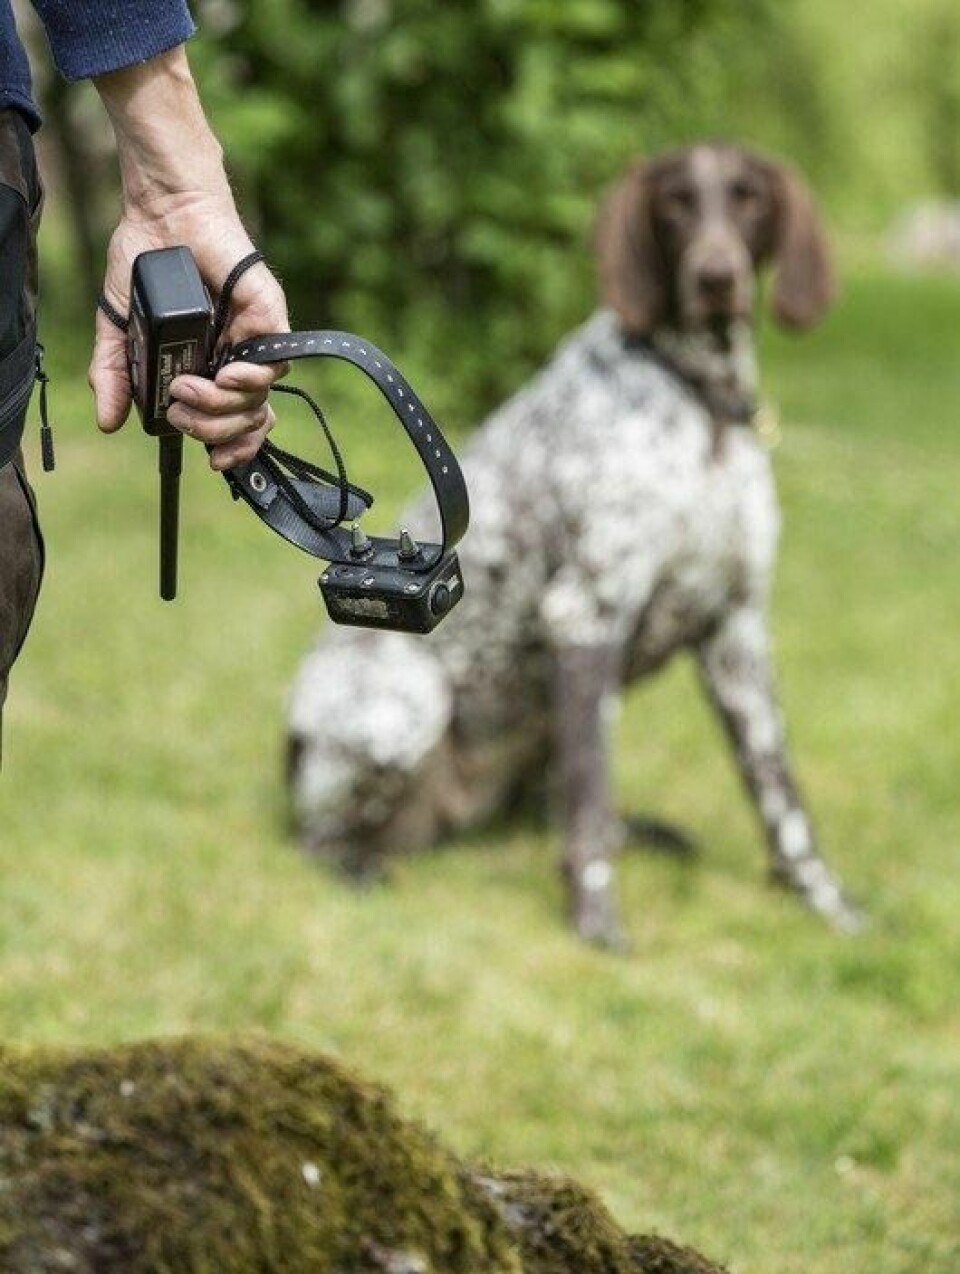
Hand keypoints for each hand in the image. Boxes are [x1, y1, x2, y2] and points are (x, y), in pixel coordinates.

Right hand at [91, 202, 288, 469]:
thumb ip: (116, 375)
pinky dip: (251, 379)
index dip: (232, 448)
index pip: (236, 423)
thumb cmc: (145, 266)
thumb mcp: (120, 329)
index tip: (214, 461)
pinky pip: (275, 364)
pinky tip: (226, 375)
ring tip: (189, 389)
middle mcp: (236, 360)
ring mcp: (254, 341)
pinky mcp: (269, 318)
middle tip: (181, 409)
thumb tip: (108, 420)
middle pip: (247, 420)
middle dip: (214, 429)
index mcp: (209, 369)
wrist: (162, 217)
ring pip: (259, 400)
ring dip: (222, 406)